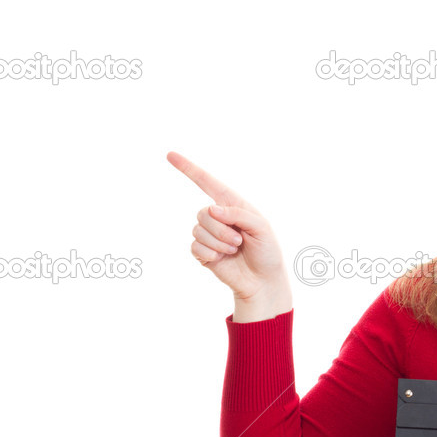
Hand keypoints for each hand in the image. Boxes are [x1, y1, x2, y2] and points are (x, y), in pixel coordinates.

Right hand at [166, 151, 289, 307]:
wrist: (263, 280)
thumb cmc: (266, 251)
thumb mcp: (262, 227)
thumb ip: (239, 214)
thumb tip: (212, 209)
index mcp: (232, 204)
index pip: (207, 183)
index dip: (189, 168)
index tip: (170, 155)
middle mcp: (218, 217)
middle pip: (204, 213)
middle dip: (222, 229)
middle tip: (239, 241)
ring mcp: (209, 234)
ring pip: (198, 230)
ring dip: (219, 242)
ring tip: (234, 249)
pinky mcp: (203, 252)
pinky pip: (195, 246)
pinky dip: (210, 253)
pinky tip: (222, 259)